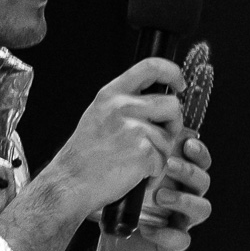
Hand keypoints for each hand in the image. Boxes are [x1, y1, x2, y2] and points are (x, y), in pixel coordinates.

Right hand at [43, 57, 186, 212]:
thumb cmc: (84, 154)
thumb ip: (124, 101)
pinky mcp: (142, 152)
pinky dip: (154, 172)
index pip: (151, 67)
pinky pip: (163, 160)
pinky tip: (135, 174)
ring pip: (170, 136)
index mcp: (112, 94)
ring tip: (137, 160)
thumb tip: (157, 96)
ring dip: (161, 152)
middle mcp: (123, 107)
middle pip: (172, 104)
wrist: (70, 183)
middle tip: (160, 137)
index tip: (179, 84)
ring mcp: (134, 129)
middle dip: (173, 123)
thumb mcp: (98, 113)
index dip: (172, 72)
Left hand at [58, 134, 211, 250]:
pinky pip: (182, 239)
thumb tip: (135, 114)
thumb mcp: (128, 168)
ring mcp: (183, 219)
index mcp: (179, 174)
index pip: (200, 158)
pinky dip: (167, 234)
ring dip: (184, 200)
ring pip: (202, 208)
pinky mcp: (175, 242)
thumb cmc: (122, 196)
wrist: (114, 237)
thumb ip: (137, 147)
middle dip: (190, 171)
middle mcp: (187, 194)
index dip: (198, 150)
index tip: (185, 142)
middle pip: (204, 180)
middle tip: (170, 165)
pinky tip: (148, 228)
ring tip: (160, 196)